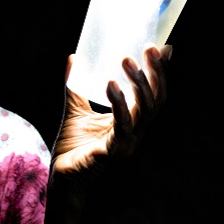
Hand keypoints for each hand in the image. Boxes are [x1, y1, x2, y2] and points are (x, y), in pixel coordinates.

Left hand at [51, 44, 171, 176]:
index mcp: (132, 121)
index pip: (154, 94)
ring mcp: (129, 143)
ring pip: (146, 110)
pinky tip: (111, 84)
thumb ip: (76, 85)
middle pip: (157, 100)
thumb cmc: (74, 147)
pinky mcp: (115, 152)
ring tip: (127, 60)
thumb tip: (74, 57)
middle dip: (156, 73)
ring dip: (139, 83)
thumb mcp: (76, 109)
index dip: (160, 72)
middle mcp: (136, 131)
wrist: (63, 177)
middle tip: (149, 47)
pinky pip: (123, 125)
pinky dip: (119, 104)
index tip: (160, 47)